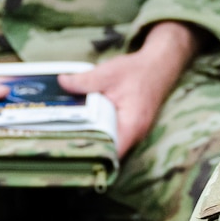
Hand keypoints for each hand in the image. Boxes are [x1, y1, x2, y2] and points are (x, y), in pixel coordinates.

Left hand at [59, 21, 198, 156]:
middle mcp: (135, 134)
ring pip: (111, 145)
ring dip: (93, 141)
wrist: (158, 66)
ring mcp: (134, 132)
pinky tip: (84, 127)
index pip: (110, 152)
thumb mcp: (108, 73)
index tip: (69, 151)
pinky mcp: (130, 127)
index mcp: (131, 125)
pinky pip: (114, 136)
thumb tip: (61, 82)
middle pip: (108, 152)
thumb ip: (84, 81)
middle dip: (87, 149)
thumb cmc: (137, 71)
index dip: (91, 154)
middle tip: (62, 143)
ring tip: (68, 138)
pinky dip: (100, 133)